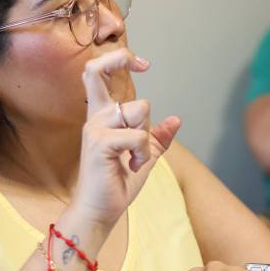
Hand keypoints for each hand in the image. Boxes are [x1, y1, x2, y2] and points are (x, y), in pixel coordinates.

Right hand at [72, 48, 181, 228]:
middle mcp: (95, 117)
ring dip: (146, 135)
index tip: (144, 65)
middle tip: (144, 65)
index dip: (117, 59)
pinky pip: (138, 136)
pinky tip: (131, 165)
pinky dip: (143, 152)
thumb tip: (176, 119)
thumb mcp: (144, 156)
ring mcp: (94, 128)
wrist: (101, 211)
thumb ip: (157, 137)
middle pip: (97, 69)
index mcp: (102, 116)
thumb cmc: (117, 184)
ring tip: (134, 157)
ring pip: (138, 108)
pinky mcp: (99, 143)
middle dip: (121, 60)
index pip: (96, 73)